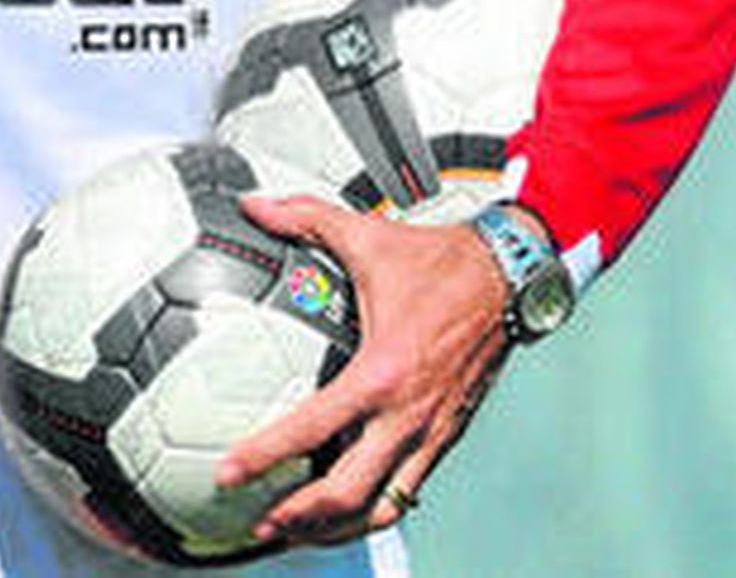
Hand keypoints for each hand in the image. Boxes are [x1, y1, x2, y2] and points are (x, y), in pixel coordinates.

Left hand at [215, 195, 509, 546]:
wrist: (506, 277)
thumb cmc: (435, 262)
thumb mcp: (363, 235)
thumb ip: (303, 217)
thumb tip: (255, 205)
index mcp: (381, 370)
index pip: (312, 427)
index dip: (264, 454)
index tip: (229, 473)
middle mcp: (407, 414)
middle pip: (348, 492)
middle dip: (300, 516)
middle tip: (260, 522)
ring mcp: (431, 432)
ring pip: (382, 506)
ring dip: (337, 526)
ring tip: (298, 530)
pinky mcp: (447, 436)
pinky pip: (409, 490)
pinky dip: (374, 507)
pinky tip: (347, 507)